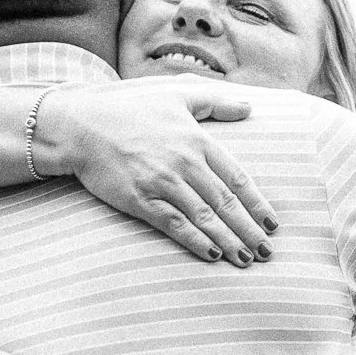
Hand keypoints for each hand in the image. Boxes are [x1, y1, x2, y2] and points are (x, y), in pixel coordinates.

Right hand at [36, 78, 276, 266]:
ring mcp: (162, 182)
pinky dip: (195, 241)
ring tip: (246, 259)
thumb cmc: (131, 108)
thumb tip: (250, 107)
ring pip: (204, 217)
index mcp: (198, 141)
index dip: (257, 204)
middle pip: (225, 203)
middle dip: (249, 229)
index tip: (273, 224)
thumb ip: (216, 103)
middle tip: (267, 251)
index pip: (237, 179)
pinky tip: (211, 255)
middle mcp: (185, 163)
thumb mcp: (176, 95)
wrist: (81, 125)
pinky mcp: (140, 199)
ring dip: (228, 240)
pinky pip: (173, 224)